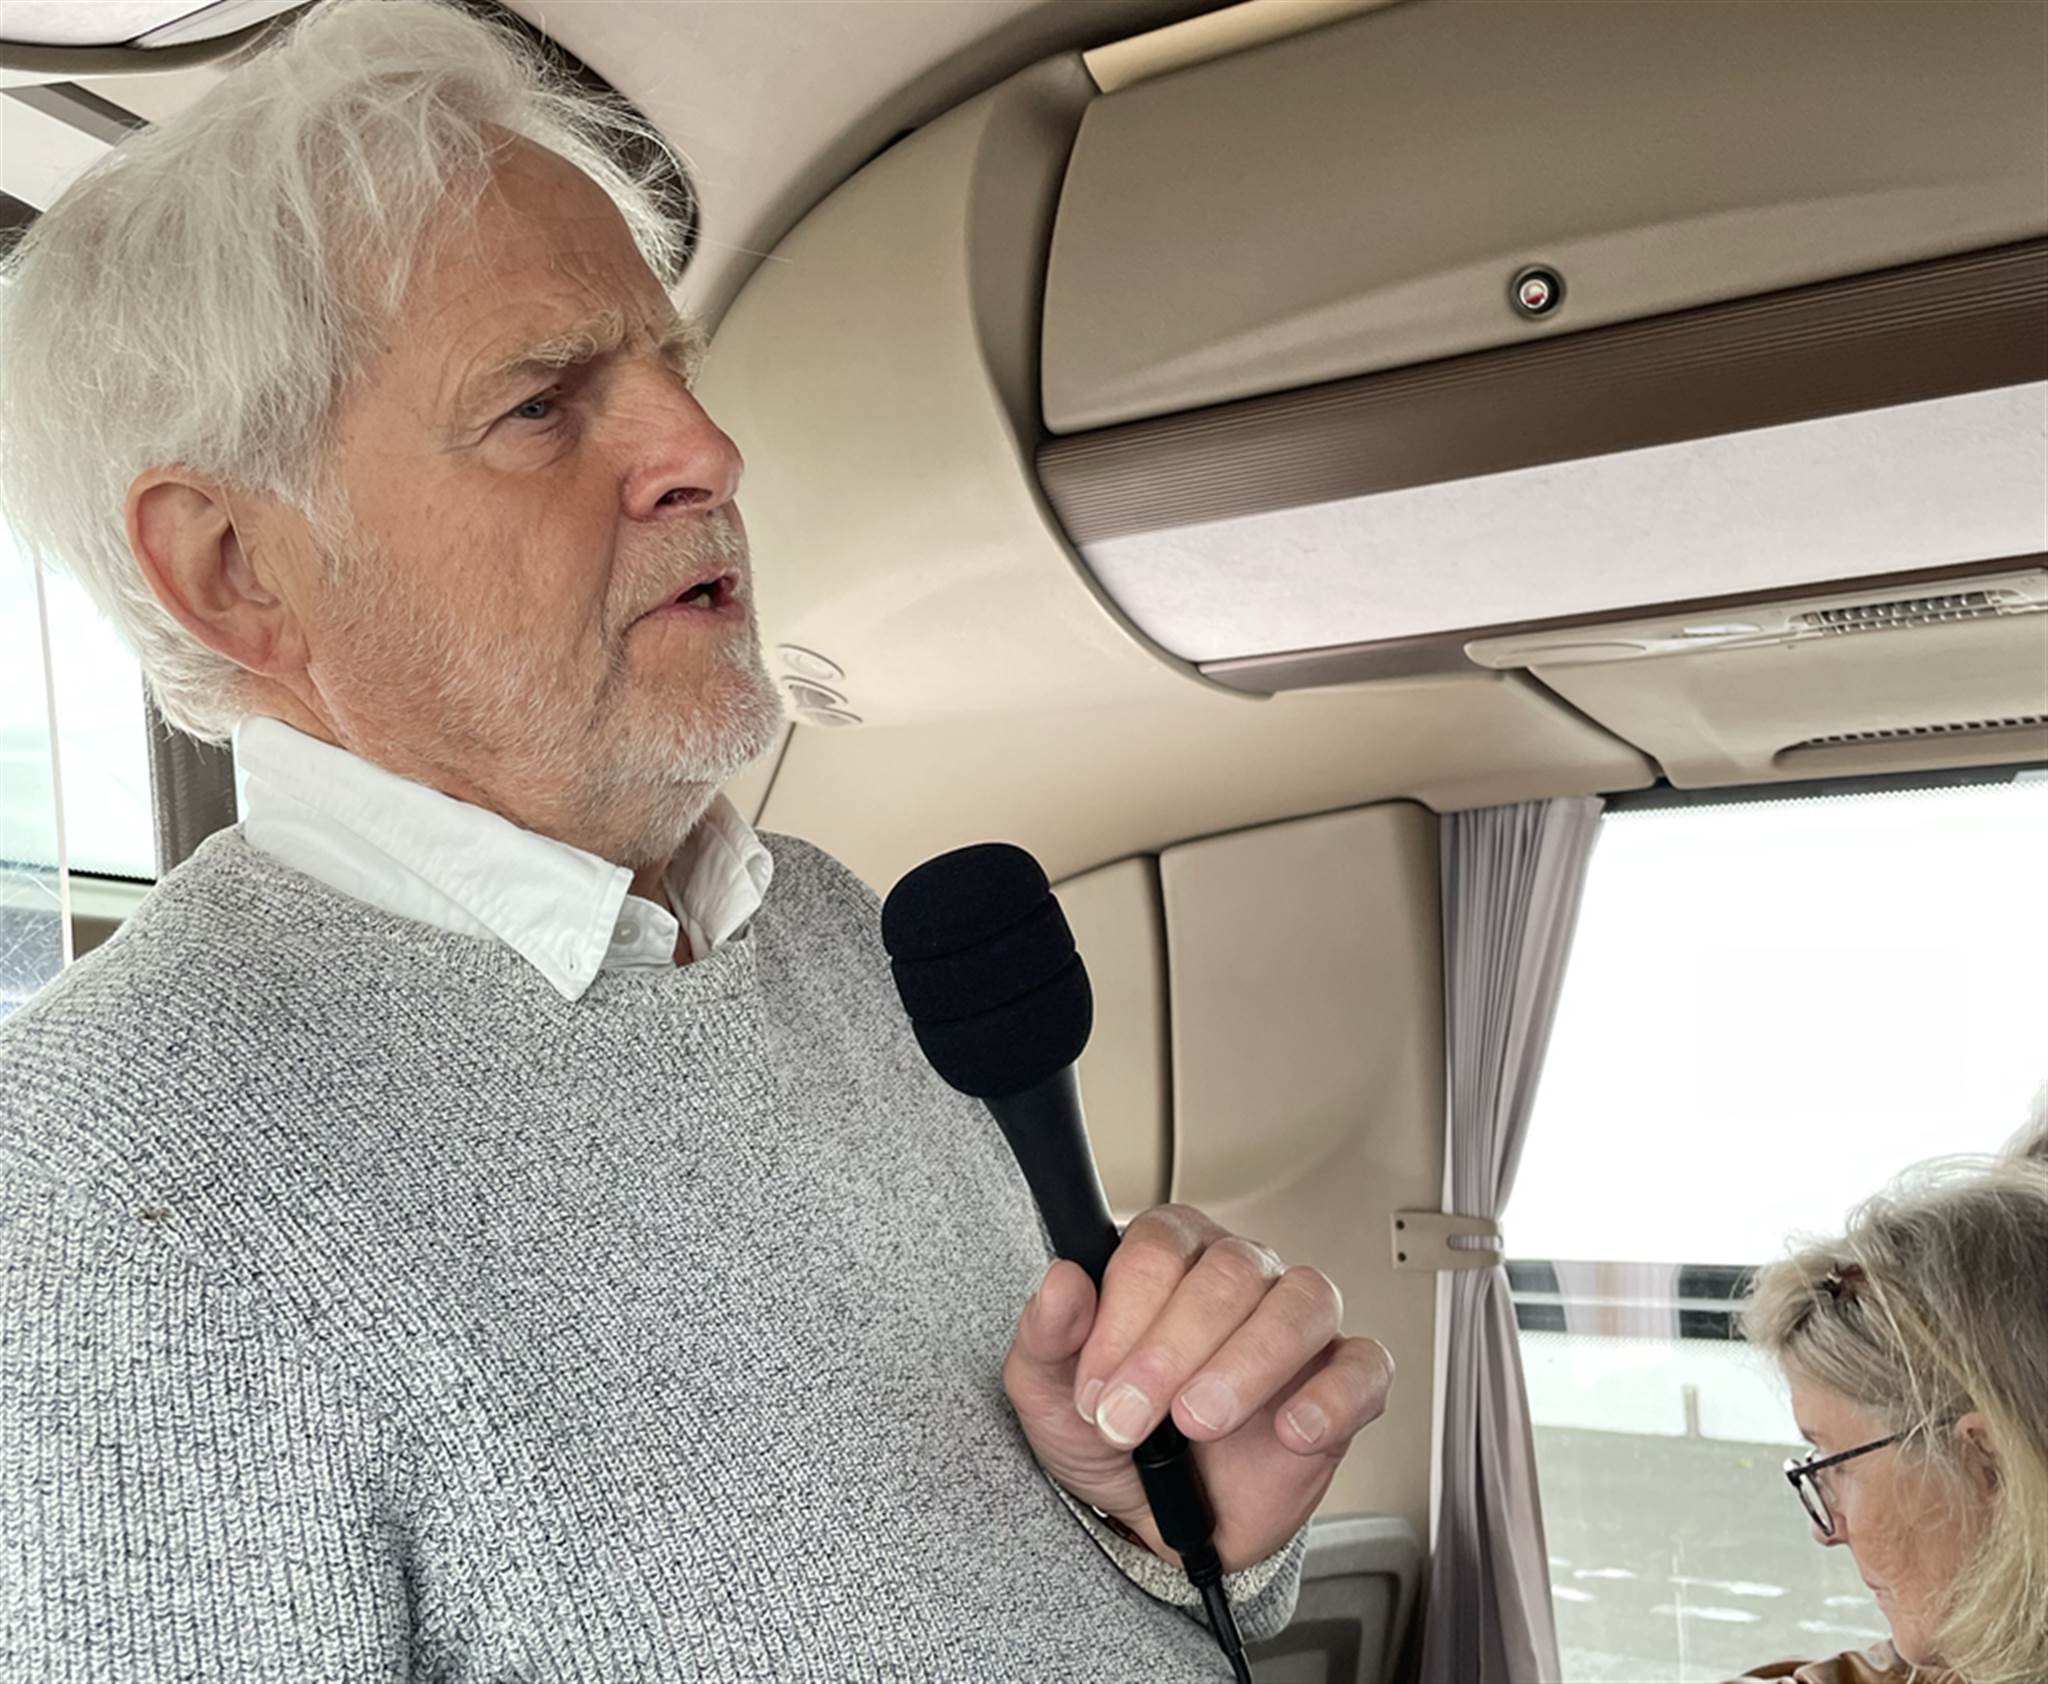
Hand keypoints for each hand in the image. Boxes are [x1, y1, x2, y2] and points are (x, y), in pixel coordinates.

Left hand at [1001, 1203, 1393, 1570]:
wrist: (1154, 1520)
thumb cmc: (1109, 1435)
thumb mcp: (1049, 1392)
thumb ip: (1046, 1334)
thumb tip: (1062, 1281)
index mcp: (1169, 1256)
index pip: (1159, 1246)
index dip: (1125, 1314)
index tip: (1097, 1386)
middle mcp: (1239, 1273)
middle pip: (1229, 1271)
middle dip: (1172, 1350)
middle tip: (1132, 1420)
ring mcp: (1297, 1324)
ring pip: (1302, 1303)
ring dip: (1247, 1364)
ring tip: (1199, 1424)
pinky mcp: (1343, 1381)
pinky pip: (1364, 1367)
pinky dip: (1332, 1397)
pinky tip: (1290, 1432)